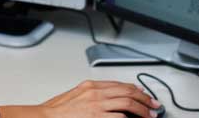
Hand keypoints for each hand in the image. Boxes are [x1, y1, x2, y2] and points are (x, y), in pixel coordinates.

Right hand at [0, 80, 160, 117]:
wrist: (45, 117)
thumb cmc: (57, 110)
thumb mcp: (75, 96)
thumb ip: (92, 94)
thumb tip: (108, 99)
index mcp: (91, 86)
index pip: (119, 84)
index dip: (135, 89)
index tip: (144, 95)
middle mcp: (95, 93)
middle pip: (127, 91)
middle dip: (144, 98)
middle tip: (153, 105)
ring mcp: (97, 105)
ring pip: (127, 103)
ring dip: (142, 109)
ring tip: (149, 115)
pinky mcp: (96, 117)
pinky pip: (119, 117)